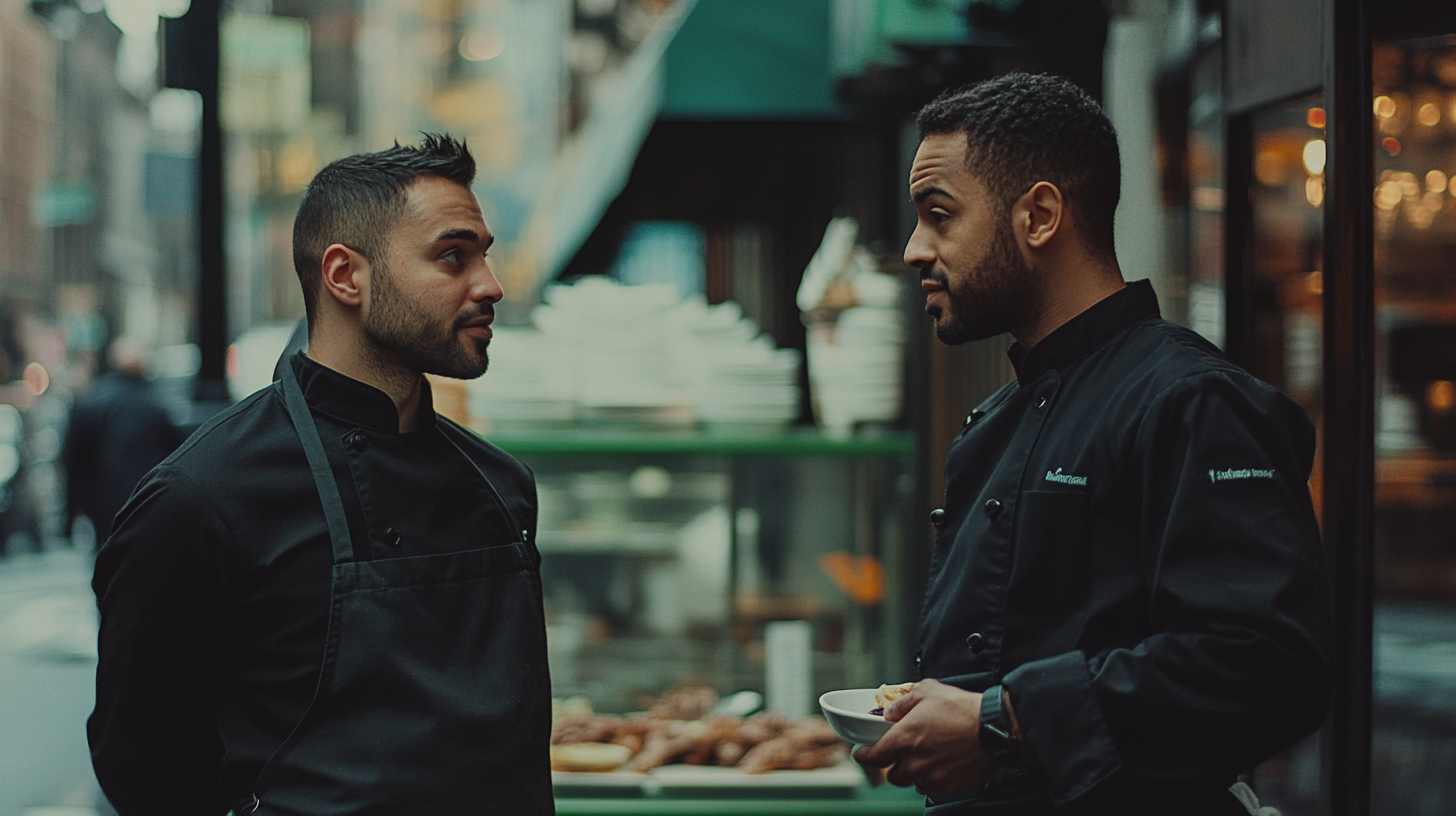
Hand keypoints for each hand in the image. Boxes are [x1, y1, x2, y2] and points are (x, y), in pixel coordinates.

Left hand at [851, 678, 999, 794]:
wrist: (994, 728)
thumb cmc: (961, 708)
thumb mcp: (927, 692)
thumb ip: (903, 703)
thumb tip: (890, 712)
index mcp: (904, 739)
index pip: (872, 757)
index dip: (863, 756)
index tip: (862, 753)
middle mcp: (915, 762)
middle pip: (891, 775)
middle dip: (892, 764)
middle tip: (899, 753)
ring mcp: (932, 776)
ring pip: (911, 782)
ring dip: (911, 773)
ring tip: (921, 759)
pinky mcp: (949, 785)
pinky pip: (930, 788)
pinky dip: (929, 779)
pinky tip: (937, 765)